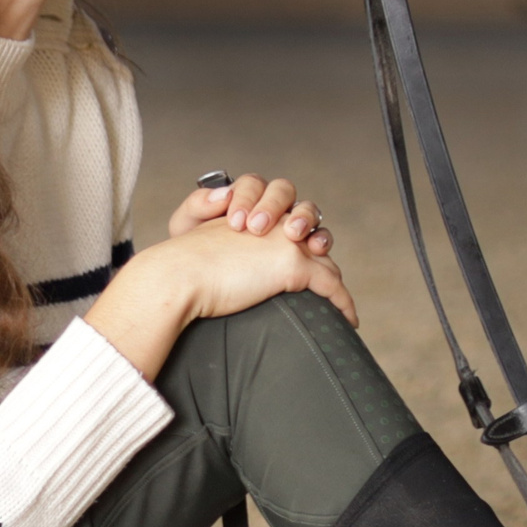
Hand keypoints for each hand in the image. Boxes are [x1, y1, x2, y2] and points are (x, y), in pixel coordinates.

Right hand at [158, 218, 357, 326]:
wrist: (179, 275)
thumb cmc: (182, 263)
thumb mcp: (200, 232)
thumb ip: (216, 222)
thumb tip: (230, 219)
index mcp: (254, 208)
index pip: (286, 212)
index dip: (298, 229)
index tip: (304, 248)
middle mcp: (275, 219)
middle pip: (312, 223)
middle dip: (317, 241)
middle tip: (314, 260)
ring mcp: (287, 240)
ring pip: (324, 253)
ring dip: (332, 273)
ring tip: (335, 297)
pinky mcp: (293, 265)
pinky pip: (330, 284)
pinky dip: (342, 302)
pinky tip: (347, 318)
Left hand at [169, 172, 330, 257]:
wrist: (198, 283)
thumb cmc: (196, 254)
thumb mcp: (186, 228)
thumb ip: (198, 205)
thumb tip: (224, 195)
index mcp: (246, 197)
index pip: (253, 184)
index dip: (247, 198)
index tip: (236, 222)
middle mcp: (272, 207)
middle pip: (284, 191)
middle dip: (273, 207)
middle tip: (257, 228)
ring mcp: (291, 227)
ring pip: (308, 210)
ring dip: (304, 219)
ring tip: (295, 234)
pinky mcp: (304, 252)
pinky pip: (320, 239)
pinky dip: (321, 241)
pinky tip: (316, 250)